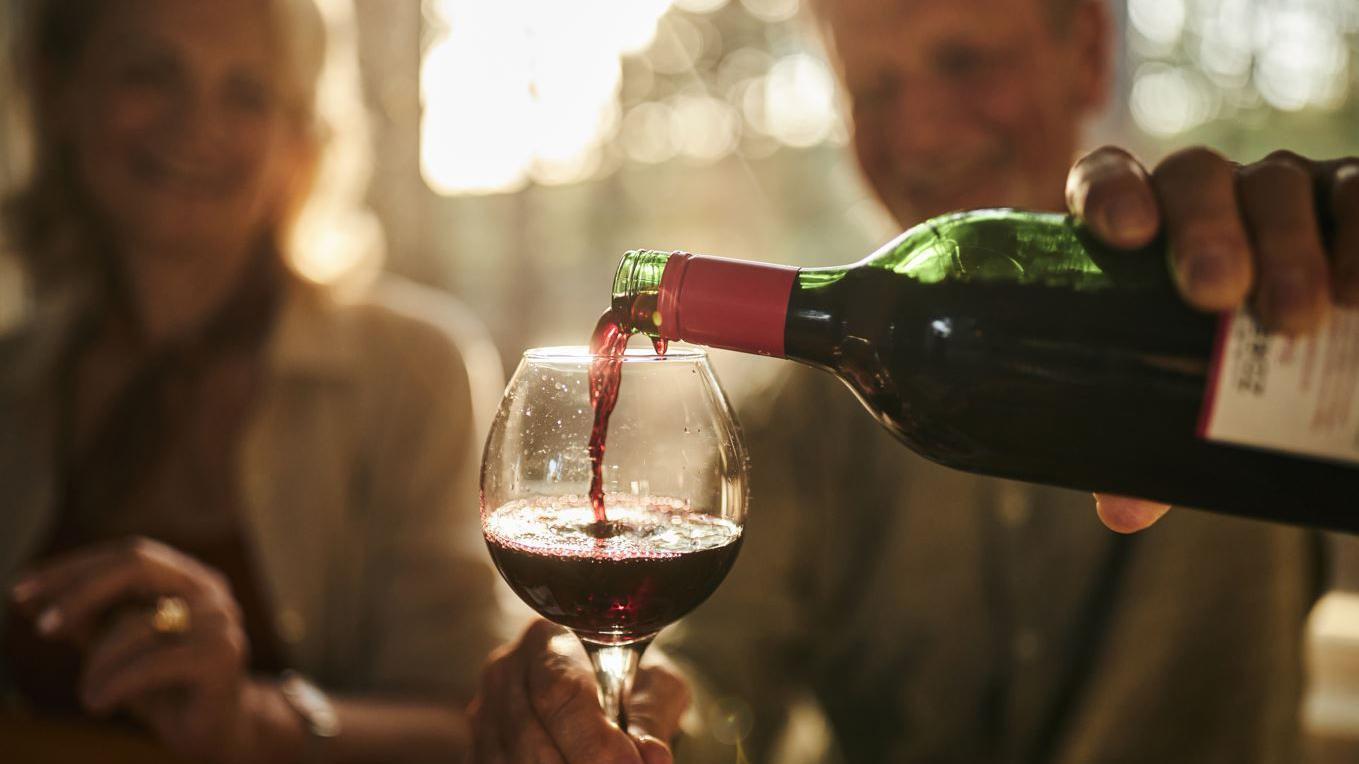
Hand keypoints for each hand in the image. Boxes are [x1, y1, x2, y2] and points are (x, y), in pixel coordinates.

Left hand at [10, 537, 279, 762]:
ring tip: (87, 694)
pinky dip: (114, 684)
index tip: (21, 592)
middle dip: (79, 593)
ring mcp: (220, 622)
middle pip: (137, 565)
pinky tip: (98, 704)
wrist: (220, 732)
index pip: (127, 555)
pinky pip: (151, 663)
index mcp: (188, 578)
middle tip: (41, 628)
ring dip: (97, 664)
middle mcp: (210, 590)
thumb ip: (87, 622)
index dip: (72, 569)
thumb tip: (32, 599)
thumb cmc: (165, 688)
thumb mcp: (117, 650)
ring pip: (136, 625)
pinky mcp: (221, 657)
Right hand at [466, 619, 689, 763]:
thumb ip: (651, 718)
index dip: (594, 741)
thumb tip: (652, 757)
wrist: (604, 682)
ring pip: (514, 763)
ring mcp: (484, 713)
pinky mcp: (478, 747)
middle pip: (531, 739)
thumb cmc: (632, 680)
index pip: (560, 692)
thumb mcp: (653, 686)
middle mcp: (504, 672)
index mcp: (546, 640)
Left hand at [1066, 147, 1358, 531]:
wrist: (1325, 375)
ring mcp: (1288, 189)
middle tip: (1215, 295)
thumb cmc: (1235, 379)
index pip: (1110, 179)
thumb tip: (1120, 510)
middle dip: (1204, 231)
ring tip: (1294, 320)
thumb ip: (1154, 447)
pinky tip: (1357, 293)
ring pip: (1278, 186)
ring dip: (1287, 248)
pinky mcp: (1356, 194)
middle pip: (1195, 180)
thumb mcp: (1194, 408)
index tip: (1122, 235)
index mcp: (1150, 230)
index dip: (1110, 193)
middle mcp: (1213, 196)